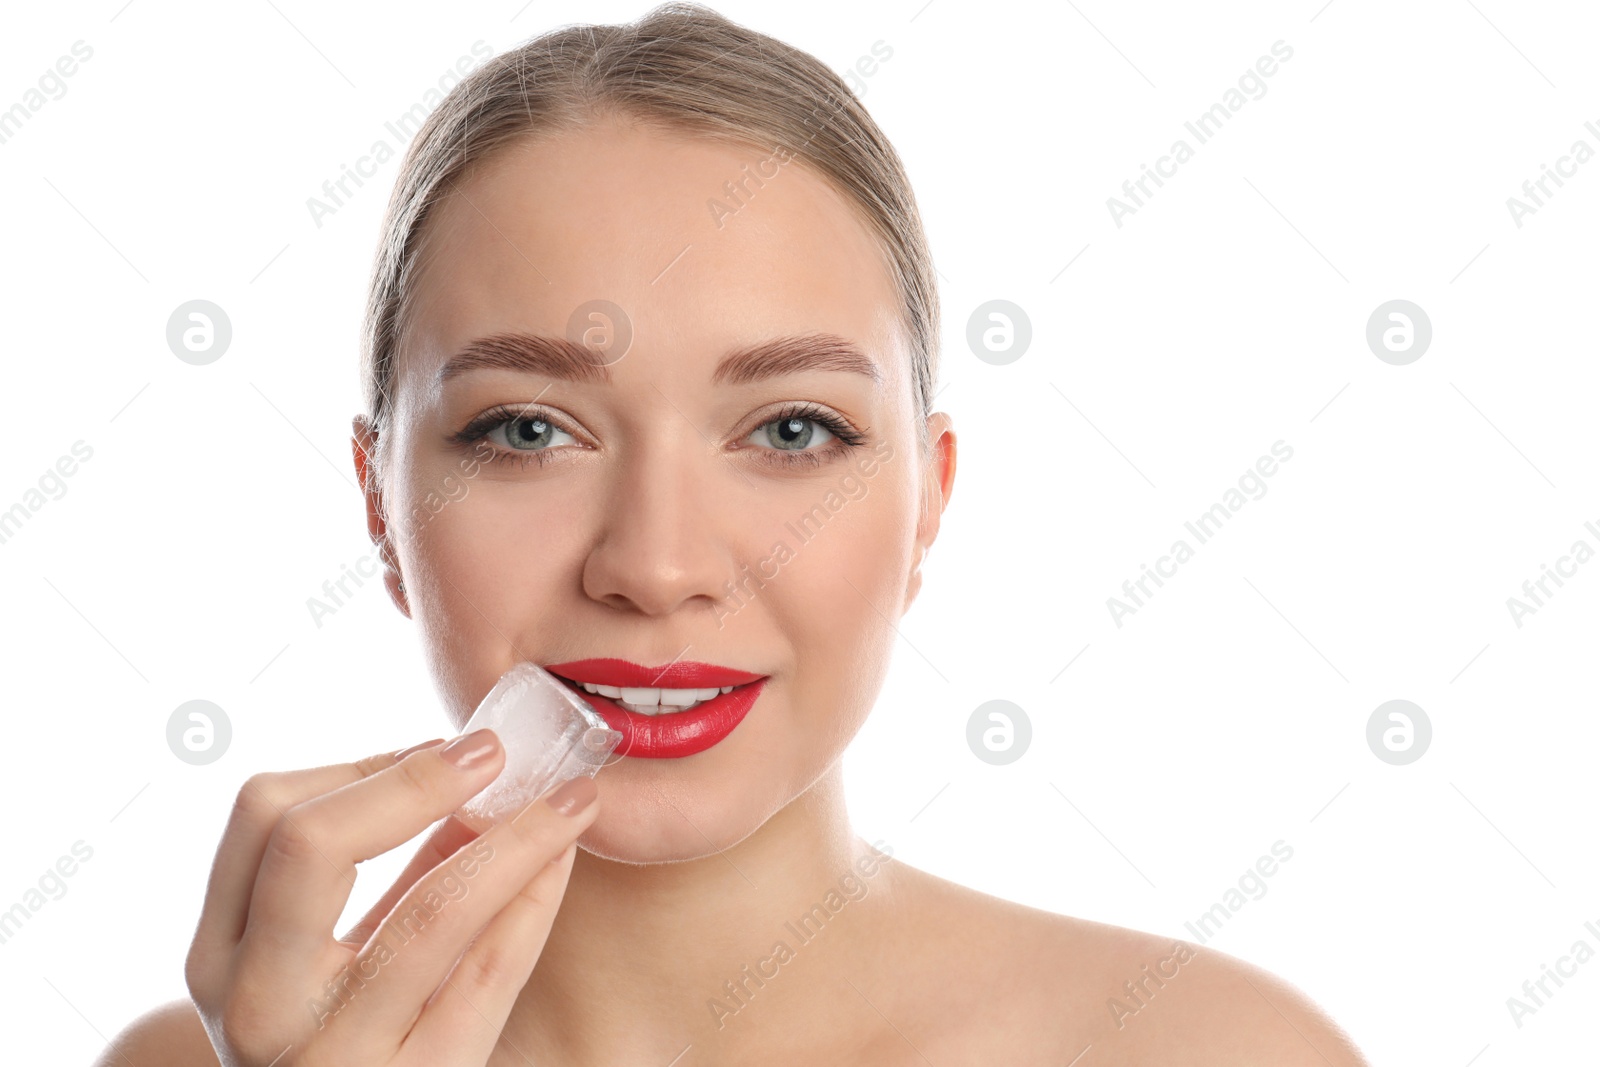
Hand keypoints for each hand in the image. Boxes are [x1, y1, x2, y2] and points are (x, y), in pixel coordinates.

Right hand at [184, 729, 599, 1065]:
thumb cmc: (335, 1039)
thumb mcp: (325, 961)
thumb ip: (387, 871)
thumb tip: (466, 766)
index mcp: (221, 953)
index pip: (263, 817)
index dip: (361, 766)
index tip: (439, 746)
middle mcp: (258, 1001)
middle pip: (312, 843)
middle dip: (416, 782)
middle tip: (494, 751)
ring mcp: (332, 1052)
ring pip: (430, 911)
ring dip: (515, 837)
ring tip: (569, 799)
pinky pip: (488, 975)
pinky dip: (534, 902)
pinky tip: (561, 863)